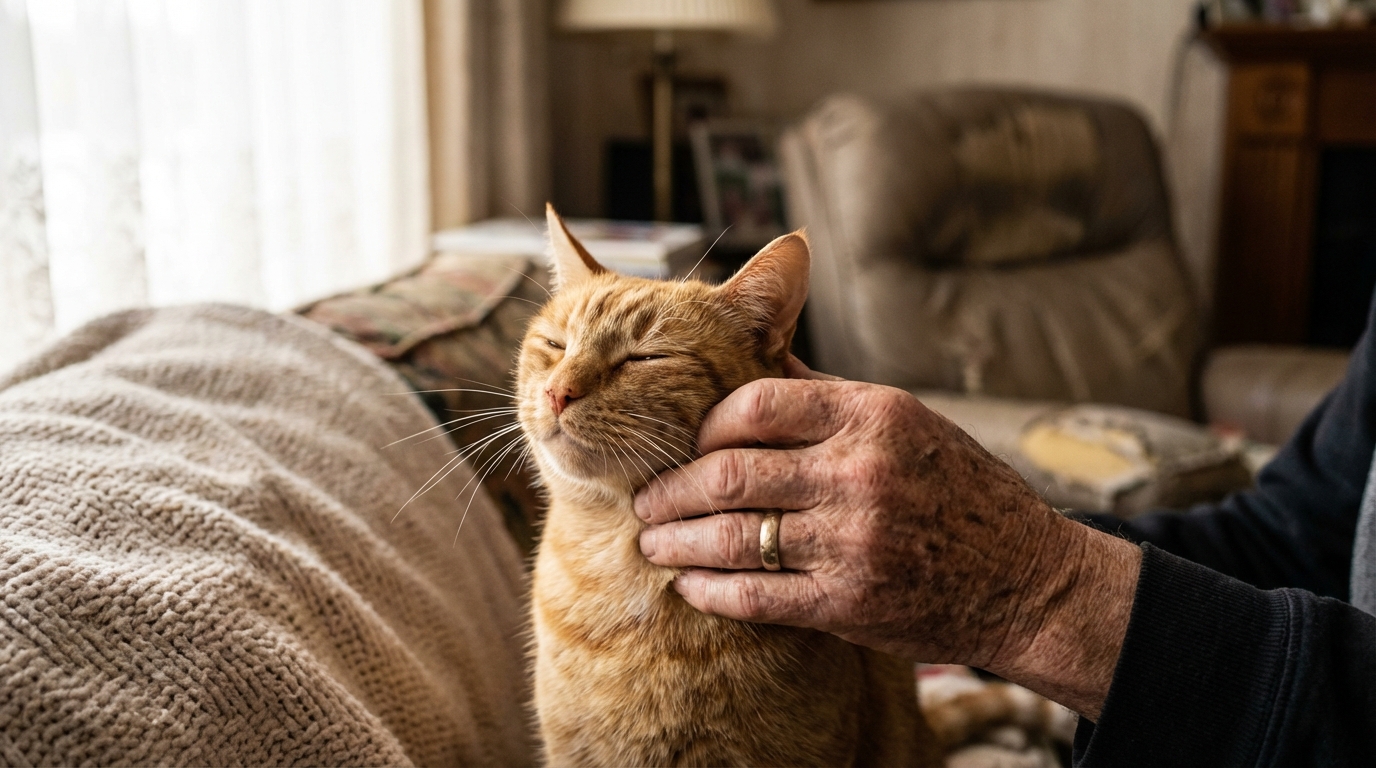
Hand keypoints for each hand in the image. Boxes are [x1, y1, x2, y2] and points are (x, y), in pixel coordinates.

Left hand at [635, 357, 1140, 718]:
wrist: (1027, 579)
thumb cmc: (958, 490)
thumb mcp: (906, 421)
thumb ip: (826, 396)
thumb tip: (756, 355)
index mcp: (872, 415)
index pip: (756, 403)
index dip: (704, 426)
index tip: (685, 443)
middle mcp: (859, 472)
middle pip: (729, 472)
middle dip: (670, 489)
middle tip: (644, 500)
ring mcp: (853, 540)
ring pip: (731, 536)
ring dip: (676, 542)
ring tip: (653, 543)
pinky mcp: (848, 603)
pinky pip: (754, 595)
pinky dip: (709, 590)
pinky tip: (690, 585)